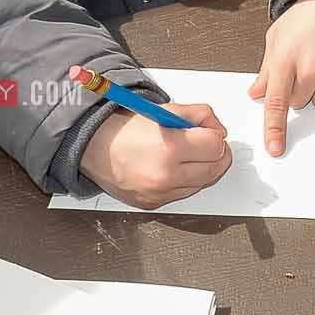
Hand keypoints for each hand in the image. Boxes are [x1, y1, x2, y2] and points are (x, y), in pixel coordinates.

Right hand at [80, 100, 230, 208]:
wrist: (95, 149)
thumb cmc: (126, 129)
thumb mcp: (165, 110)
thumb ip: (200, 115)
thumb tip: (219, 130)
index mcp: (169, 148)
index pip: (216, 146)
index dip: (216, 136)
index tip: (211, 132)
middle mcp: (164, 176)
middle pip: (215, 168)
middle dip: (216, 154)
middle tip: (207, 143)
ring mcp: (159, 193)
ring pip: (202, 183)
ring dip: (201, 169)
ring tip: (185, 154)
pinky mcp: (154, 204)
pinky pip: (183, 194)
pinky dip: (184, 181)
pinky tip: (172, 167)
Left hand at [250, 0, 314, 155]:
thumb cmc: (305, 17)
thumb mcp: (276, 38)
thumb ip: (266, 69)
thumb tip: (256, 94)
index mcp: (285, 59)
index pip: (276, 103)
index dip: (275, 129)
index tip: (275, 148)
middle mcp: (311, 67)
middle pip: (300, 104)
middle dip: (299, 89)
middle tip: (306, 64)